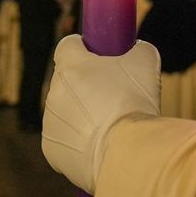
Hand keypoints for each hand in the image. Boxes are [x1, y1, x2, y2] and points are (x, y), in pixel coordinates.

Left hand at [42, 35, 159, 192]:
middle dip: (86, 85)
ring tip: (110, 125)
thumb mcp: (145, 63)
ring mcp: (50, 123)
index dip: (85, 48)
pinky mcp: (51, 150)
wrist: (125, 152)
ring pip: (65, 111)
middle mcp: (54, 92)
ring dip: (82, 113)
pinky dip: (79, 141)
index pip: (68, 45)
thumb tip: (138, 49)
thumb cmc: (133, 103)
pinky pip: (65, 139)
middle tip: (112, 94)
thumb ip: (138, 49)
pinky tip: (100, 144)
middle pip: (68, 81)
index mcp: (70, 66)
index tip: (100, 55)